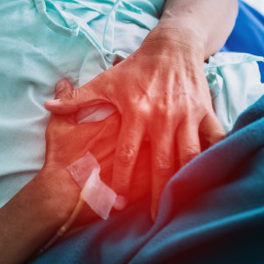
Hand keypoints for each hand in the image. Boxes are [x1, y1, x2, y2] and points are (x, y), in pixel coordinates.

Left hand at [45, 27, 224, 219]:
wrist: (172, 45)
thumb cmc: (136, 67)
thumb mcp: (105, 81)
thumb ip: (77, 98)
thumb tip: (48, 105)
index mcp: (137, 113)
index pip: (128, 154)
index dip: (123, 180)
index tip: (118, 202)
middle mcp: (163, 117)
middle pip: (162, 163)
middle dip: (159, 192)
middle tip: (157, 217)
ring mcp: (187, 115)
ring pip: (190, 155)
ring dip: (187, 180)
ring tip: (184, 203)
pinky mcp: (206, 111)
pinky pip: (215, 138)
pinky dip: (216, 156)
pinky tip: (214, 176)